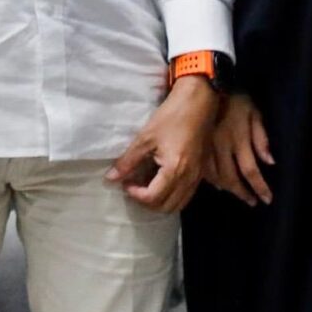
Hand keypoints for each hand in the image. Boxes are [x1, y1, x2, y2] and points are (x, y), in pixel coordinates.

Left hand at [106, 75, 221, 212]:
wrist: (199, 104)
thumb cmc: (171, 118)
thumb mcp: (145, 138)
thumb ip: (128, 161)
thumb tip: (111, 178)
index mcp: (175, 170)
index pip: (153, 198)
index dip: (135, 194)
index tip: (125, 183)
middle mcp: (189, 179)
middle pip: (166, 207)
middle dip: (146, 202)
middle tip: (133, 187)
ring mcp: (197, 178)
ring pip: (178, 204)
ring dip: (160, 201)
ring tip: (145, 185)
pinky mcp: (201, 173)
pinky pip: (186, 195)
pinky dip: (171, 195)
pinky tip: (159, 181)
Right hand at [207, 91, 275, 205]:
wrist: (207, 85)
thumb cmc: (235, 98)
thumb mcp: (255, 114)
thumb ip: (261, 139)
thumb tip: (269, 162)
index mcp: (238, 140)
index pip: (250, 171)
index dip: (259, 188)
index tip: (266, 199)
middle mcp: (221, 148)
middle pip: (231, 178)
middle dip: (242, 193)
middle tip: (251, 201)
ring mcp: (205, 147)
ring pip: (214, 176)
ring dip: (226, 188)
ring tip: (235, 193)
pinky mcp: (195, 145)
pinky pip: (201, 167)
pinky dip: (209, 179)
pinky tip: (215, 183)